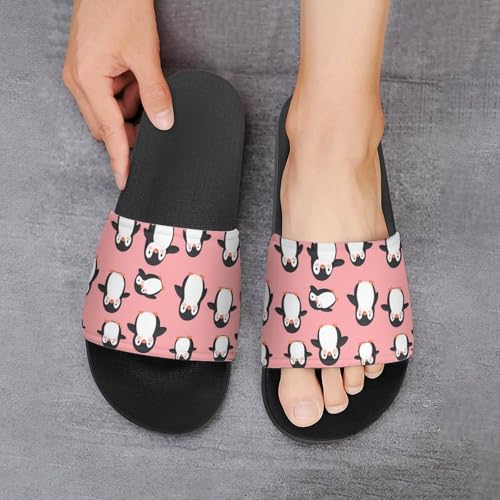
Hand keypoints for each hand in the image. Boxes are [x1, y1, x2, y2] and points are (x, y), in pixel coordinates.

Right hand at [62, 0, 173, 189]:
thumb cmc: (120, 7)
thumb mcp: (144, 54)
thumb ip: (155, 93)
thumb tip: (164, 124)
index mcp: (88, 81)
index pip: (110, 133)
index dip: (120, 160)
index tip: (125, 181)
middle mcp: (78, 81)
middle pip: (106, 125)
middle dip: (129, 128)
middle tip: (152, 122)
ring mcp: (80, 74)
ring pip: (108, 111)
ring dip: (128, 108)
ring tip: (142, 83)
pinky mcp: (87, 68)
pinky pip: (107, 95)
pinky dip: (124, 93)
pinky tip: (134, 77)